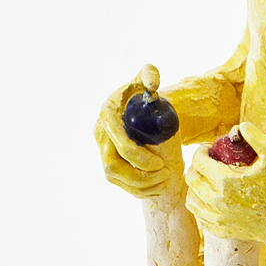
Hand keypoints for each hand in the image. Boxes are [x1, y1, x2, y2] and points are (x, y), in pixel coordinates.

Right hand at [94, 67, 181, 198]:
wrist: (140, 113)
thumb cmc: (144, 96)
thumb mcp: (146, 83)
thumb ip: (149, 75)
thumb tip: (152, 83)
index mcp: (107, 114)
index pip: (120, 143)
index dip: (139, 156)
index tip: (161, 162)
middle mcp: (99, 134)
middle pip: (114, 165)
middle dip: (141, 174)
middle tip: (166, 172)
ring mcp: (101, 151)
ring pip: (115, 177)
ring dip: (140, 184)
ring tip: (165, 180)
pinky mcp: (107, 166)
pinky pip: (120, 185)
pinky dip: (139, 190)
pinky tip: (158, 187)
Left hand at [183, 121, 265, 242]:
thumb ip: (257, 138)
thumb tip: (239, 127)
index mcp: (225, 181)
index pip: (198, 161)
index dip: (201, 151)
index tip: (208, 149)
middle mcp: (216, 200)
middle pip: (191, 178)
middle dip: (195, 166)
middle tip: (205, 162)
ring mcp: (214, 217)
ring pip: (191, 197)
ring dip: (195, 185)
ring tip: (206, 180)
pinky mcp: (216, 229)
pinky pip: (198, 214)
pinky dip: (200, 203)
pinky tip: (209, 197)